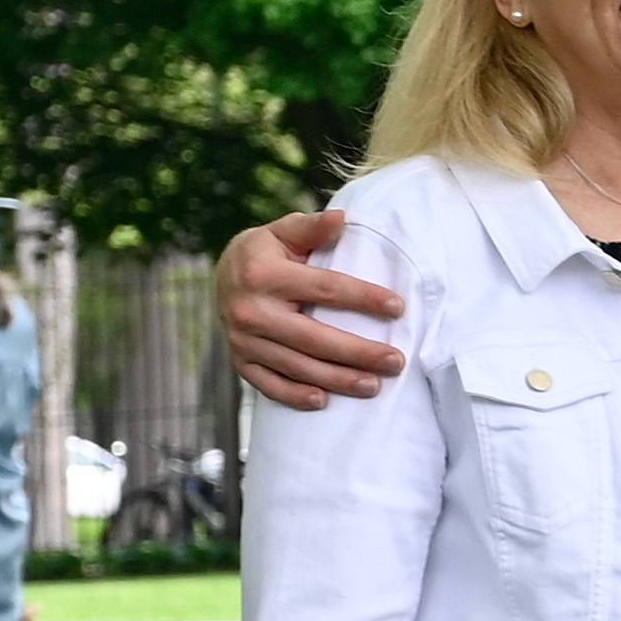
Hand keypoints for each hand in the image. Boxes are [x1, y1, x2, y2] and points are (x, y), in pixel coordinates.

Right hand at [220, 209, 407, 408]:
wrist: (222, 274)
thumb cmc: (267, 251)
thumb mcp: (285, 231)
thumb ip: (313, 227)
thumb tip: (343, 218)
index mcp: (265, 275)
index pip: (325, 289)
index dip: (363, 298)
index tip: (398, 308)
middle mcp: (251, 310)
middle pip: (314, 337)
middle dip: (358, 352)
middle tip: (396, 362)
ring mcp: (242, 339)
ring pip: (296, 366)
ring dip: (336, 379)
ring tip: (374, 386)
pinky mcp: (239, 360)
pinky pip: (268, 384)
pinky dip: (294, 395)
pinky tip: (324, 401)